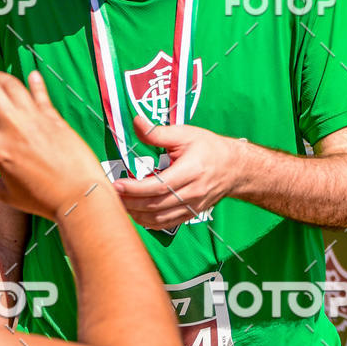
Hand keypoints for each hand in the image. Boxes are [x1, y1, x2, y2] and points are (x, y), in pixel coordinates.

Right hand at [0, 68, 106, 220]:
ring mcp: (34, 119)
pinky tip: (32, 76)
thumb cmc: (45, 200)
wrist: (80, 194)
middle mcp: (13, 129)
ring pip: (12, 84)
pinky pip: (40, 93)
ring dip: (0, 77)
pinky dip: (34, 83)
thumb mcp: (8, 198)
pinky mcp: (53, 117)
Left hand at [113, 116, 240, 229]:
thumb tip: (136, 122)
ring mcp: (192, 206)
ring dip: (137, 214)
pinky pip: (167, 223)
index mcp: (191, 171)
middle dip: (130, 202)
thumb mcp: (185, 133)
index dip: (135, 188)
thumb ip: (158, 132)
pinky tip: (136, 214)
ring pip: (159, 218)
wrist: (235, 168)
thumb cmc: (209, 148)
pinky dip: (148, 222)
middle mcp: (192, 192)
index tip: (116, 184)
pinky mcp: (191, 214)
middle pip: (156, 205)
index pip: (158, 185)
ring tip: (119, 204)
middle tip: (110, 195)